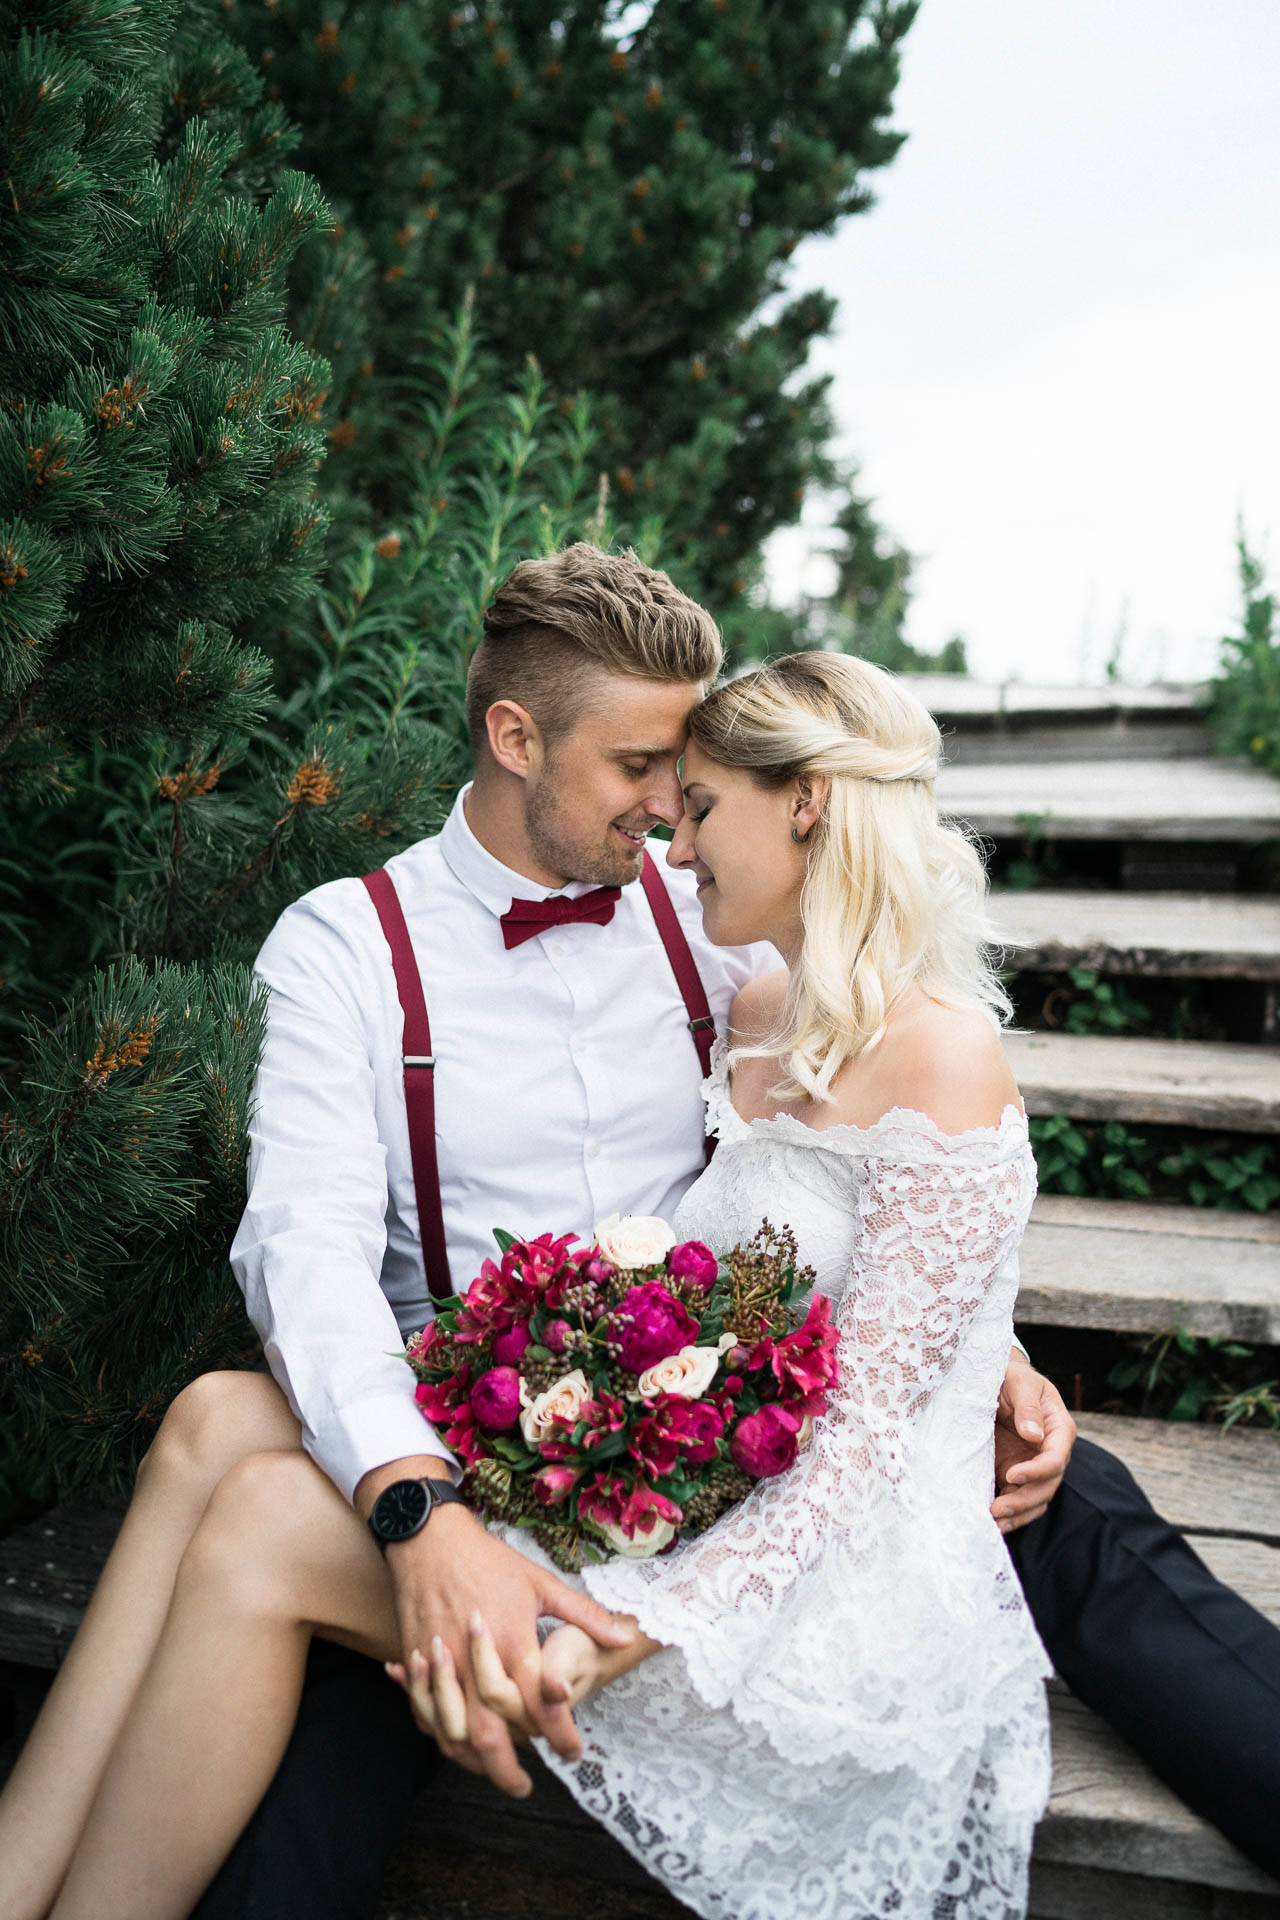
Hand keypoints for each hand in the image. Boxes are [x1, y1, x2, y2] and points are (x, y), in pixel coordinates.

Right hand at [379, 1501, 633, 1796]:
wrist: (429, 1538)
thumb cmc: (489, 1560)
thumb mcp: (540, 1582)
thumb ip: (583, 1614)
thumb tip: (622, 1636)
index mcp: (512, 1641)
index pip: (539, 1705)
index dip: (558, 1735)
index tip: (573, 1752)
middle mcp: (475, 1661)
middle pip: (489, 1735)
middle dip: (506, 1771)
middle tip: (524, 1787)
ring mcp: (441, 1665)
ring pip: (453, 1732)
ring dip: (472, 1761)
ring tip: (492, 1771)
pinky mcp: (415, 1662)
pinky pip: (424, 1713)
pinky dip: (440, 1735)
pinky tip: (458, 1742)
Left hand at [991, 1349, 1075, 1533]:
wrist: (996, 1382)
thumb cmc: (1011, 1377)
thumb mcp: (1019, 1382)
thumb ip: (1028, 1406)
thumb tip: (1034, 1435)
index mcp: (1059, 1429)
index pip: (1056, 1458)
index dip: (1037, 1471)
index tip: (1011, 1475)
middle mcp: (1051, 1452)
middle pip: (1048, 1485)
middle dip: (1024, 1500)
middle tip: (998, 1509)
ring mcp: (1034, 1466)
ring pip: (1036, 1499)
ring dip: (1018, 1514)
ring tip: (994, 1522)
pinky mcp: (1016, 1474)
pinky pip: (1020, 1499)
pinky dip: (1010, 1514)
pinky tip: (993, 1523)